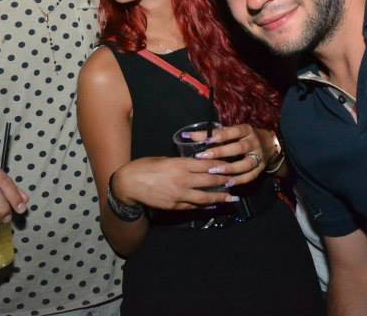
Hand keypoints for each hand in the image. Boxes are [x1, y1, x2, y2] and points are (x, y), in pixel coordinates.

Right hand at [114, 156, 238, 210]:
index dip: (221, 165)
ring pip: (205, 197)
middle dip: (225, 181)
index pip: (207, 164)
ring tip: (232, 198)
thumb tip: (196, 164)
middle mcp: (183, 180)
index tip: (231, 165)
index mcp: (180, 164)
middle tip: (237, 181)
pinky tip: (213, 205)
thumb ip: (181, 162)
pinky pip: (193, 206)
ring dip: (220, 197)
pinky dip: (205, 206)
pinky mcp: (174, 206)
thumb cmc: (145, 166)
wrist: (129, 184)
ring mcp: (179, 195)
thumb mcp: (165, 159)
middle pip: (210, 180)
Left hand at [189, 123, 267, 186]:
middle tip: (203, 156)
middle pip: (238, 148)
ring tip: (213, 171)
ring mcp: (258, 156)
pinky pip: (250, 176)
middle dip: (220, 152)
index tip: (206, 140)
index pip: (232, 131)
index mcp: (246, 130)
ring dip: (229, 168)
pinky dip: (239, 180)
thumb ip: (215, 134)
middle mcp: (253, 142)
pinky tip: (227, 183)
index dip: (220, 136)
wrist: (268, 145)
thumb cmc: (243, 137)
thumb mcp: (232, 131)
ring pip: (245, 163)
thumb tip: (189, 136)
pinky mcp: (260, 169)